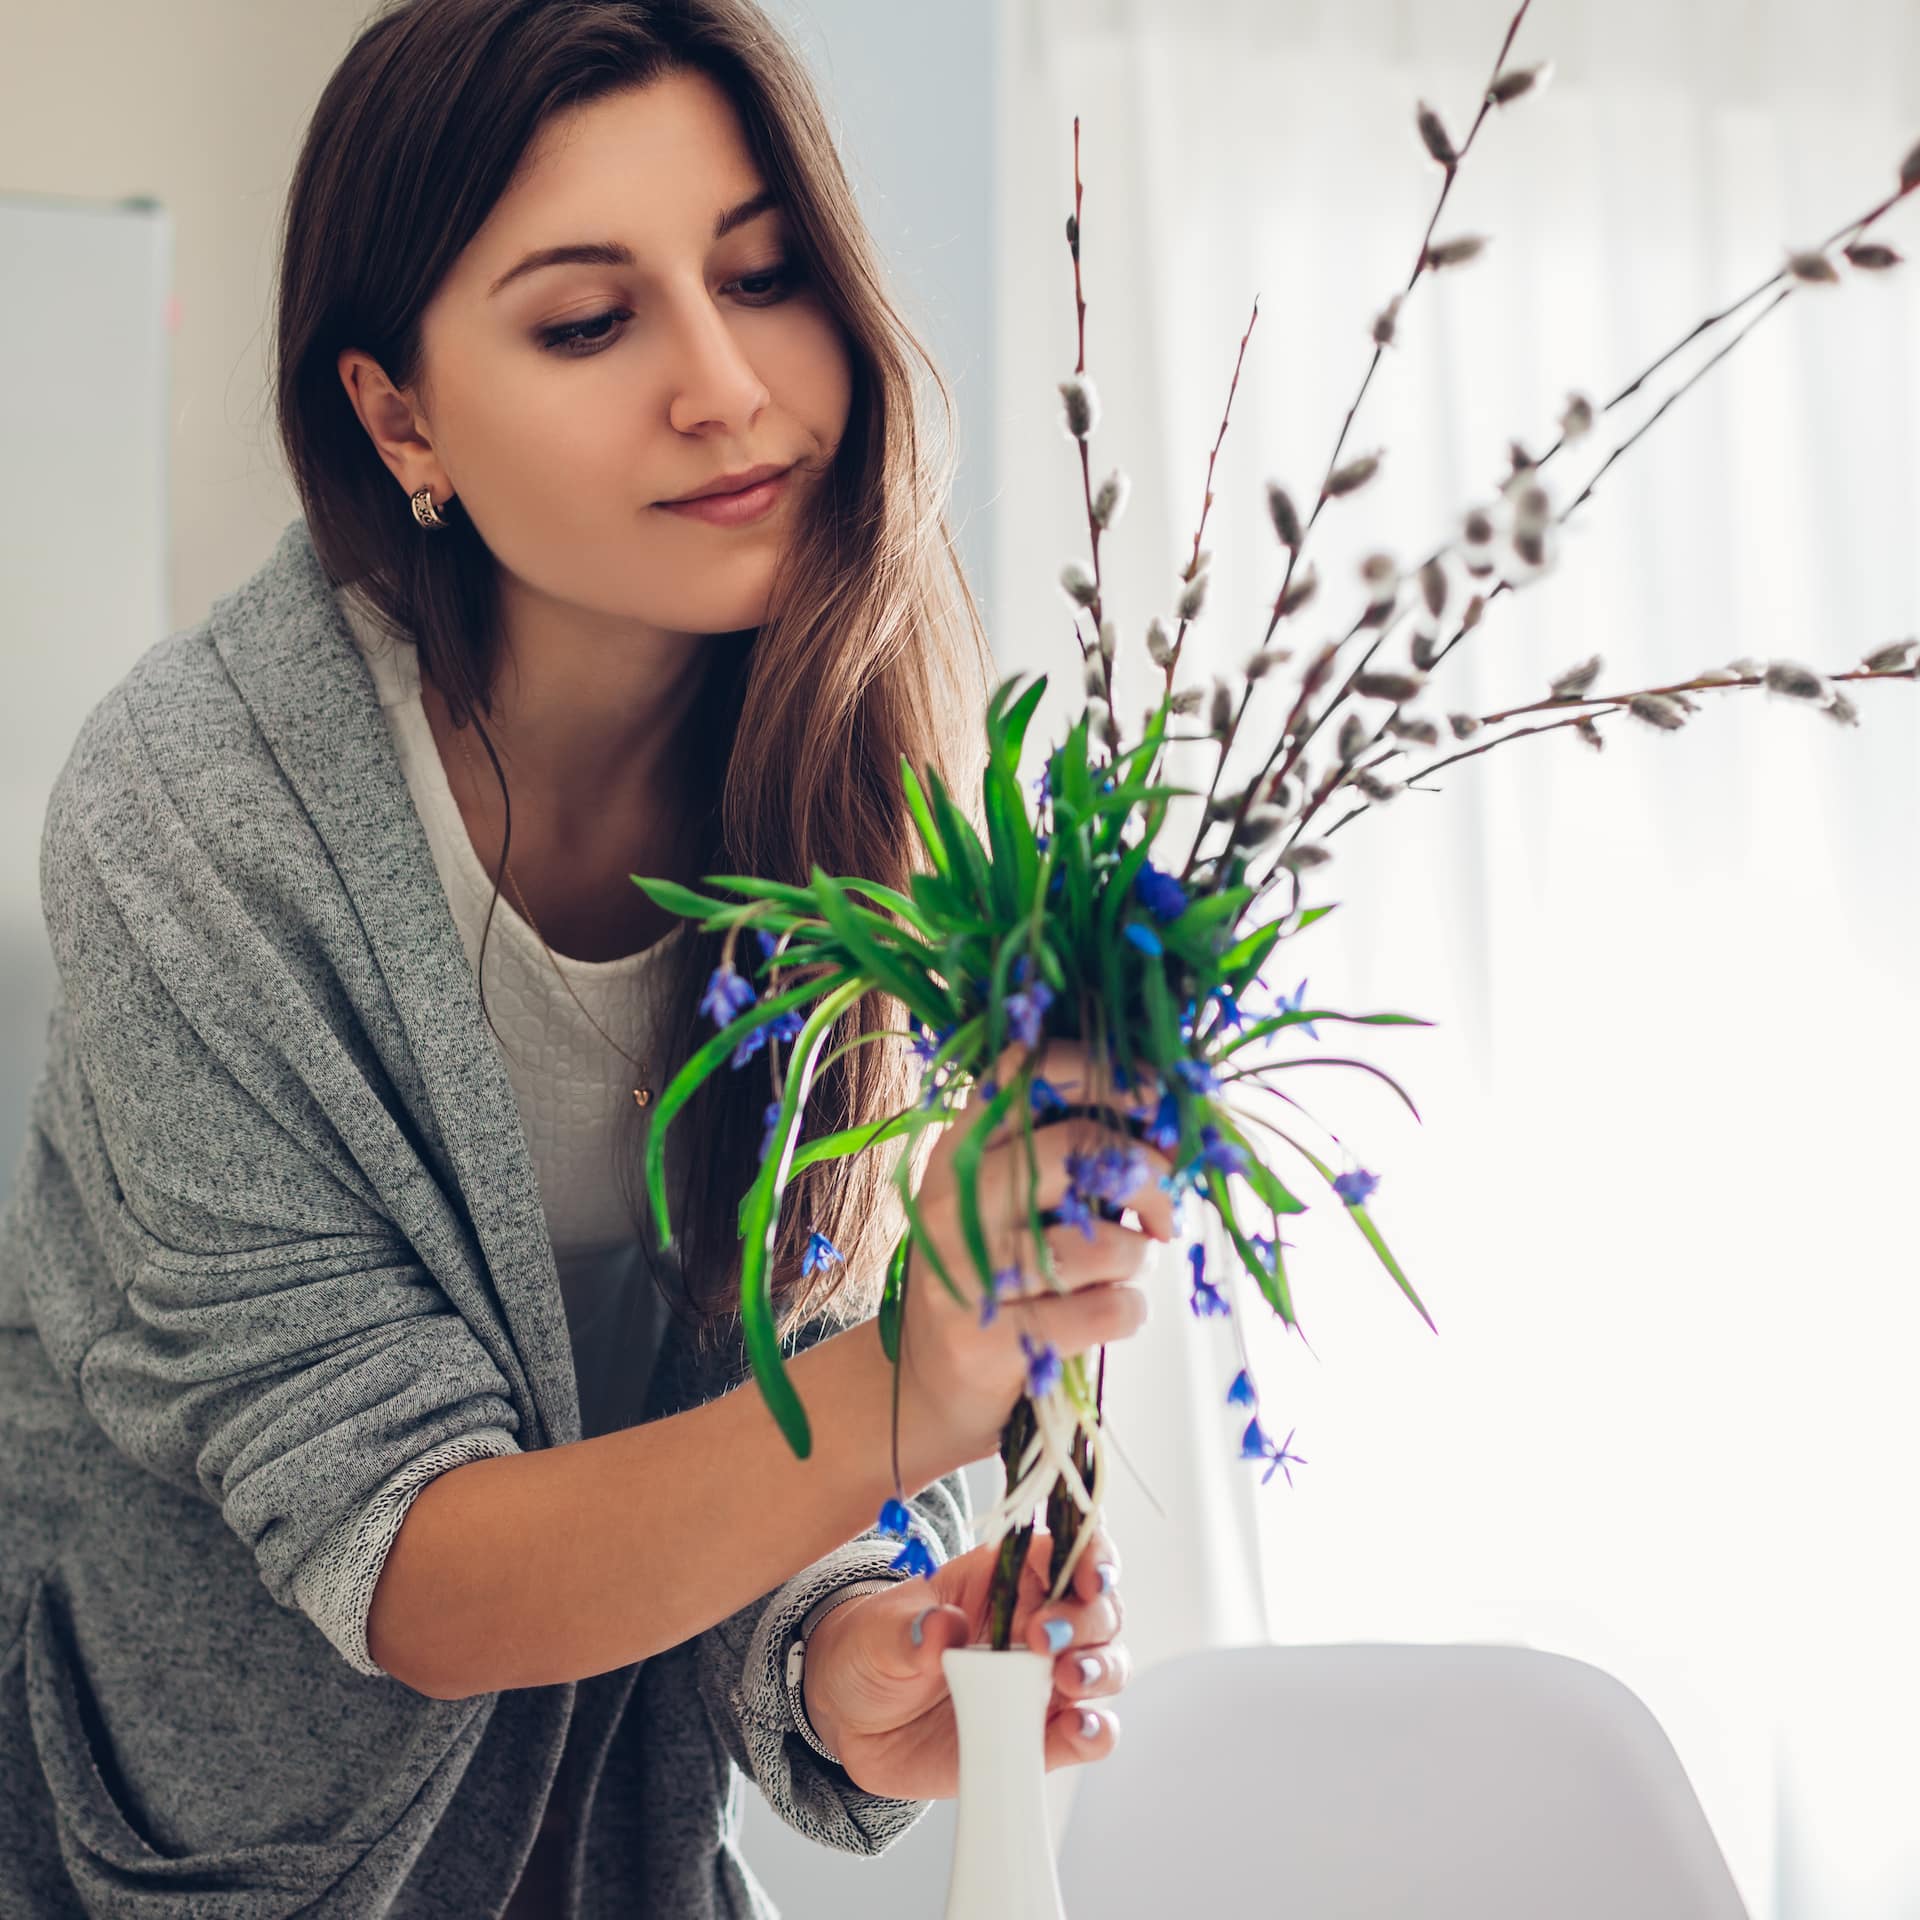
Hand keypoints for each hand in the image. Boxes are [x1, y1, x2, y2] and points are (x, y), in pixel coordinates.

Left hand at [802, 1523, 1128, 1800]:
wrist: (854, 1720)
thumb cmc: (873, 1652)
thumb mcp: (878, 1632)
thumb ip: (909, 1630)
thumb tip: (941, 1630)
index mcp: (1004, 1575)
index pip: (1065, 1548)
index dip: (1090, 1554)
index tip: (1087, 1577)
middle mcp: (1036, 1621)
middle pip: (1098, 1607)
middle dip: (1086, 1619)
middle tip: (1045, 1640)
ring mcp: (1043, 1679)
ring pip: (1107, 1664)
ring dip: (1100, 1669)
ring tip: (1067, 1680)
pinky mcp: (1040, 1733)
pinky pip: (1087, 1731)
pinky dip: (1095, 1731)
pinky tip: (1080, 1730)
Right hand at [904, 1038, 1176, 1462]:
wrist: (930, 1381)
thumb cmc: (994, 1275)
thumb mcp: (1005, 1200)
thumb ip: (1067, 1161)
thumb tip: (1170, 1138)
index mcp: (959, 1149)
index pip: (1025, 1075)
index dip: (1102, 1073)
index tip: (1155, 1095)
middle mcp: (951, 1200)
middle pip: (1075, 1148)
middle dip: (1149, 1176)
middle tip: (1164, 1212)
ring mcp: (962, 1270)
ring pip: (1099, 1243)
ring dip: (1135, 1258)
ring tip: (1121, 1270)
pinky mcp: (984, 1339)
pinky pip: (1101, 1312)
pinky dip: (1129, 1312)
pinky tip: (1112, 1313)